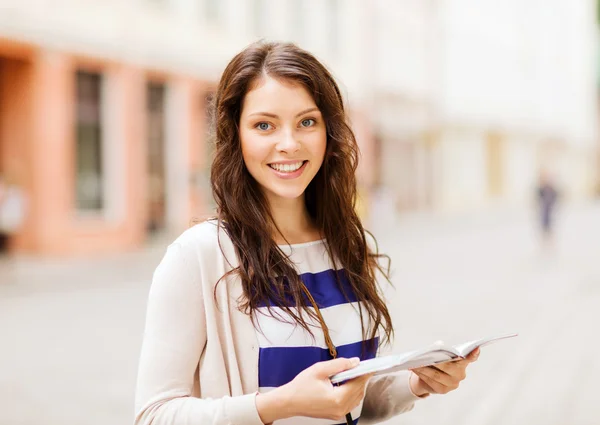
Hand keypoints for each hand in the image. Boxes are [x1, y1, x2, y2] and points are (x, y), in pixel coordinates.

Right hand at [256, 357, 371, 423]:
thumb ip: (339, 364)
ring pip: (356, 398)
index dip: (365, 372)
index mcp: (337, 398)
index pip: (358, 383)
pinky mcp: (335, 415)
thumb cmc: (301, 386)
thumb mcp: (320, 369)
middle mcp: (340, 409)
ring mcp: (338, 414)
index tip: (370, 365)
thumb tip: (355, 362)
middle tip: (362, 367)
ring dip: (358, 386)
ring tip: (354, 373)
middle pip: (359, 391)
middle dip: (361, 378)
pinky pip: (350, 403)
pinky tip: (347, 384)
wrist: (289, 401)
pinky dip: (352, 393)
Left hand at [409, 347, 479, 395]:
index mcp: (462, 363)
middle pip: (447, 367)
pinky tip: (414, 369)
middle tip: (423, 356)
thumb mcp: (440, 354)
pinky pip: (430, 381)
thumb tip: (435, 348)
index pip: (470, 358)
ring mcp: (453, 383)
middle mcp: (460, 374)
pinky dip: (421, 374)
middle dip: (434, 362)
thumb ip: (441, 349)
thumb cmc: (438, 362)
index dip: (473, 354)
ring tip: (413, 363)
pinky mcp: (443, 390)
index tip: (477, 348)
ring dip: (423, 368)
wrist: (430, 378)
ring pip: (436, 375)